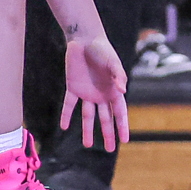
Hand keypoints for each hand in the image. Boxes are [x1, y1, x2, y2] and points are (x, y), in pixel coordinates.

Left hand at [59, 35, 129, 151]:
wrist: (84, 39)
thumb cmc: (102, 49)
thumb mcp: (113, 62)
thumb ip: (118, 76)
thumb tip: (123, 91)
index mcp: (113, 90)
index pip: (119, 113)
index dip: (122, 126)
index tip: (125, 140)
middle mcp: (101, 94)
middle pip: (105, 118)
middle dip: (108, 134)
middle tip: (111, 150)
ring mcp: (87, 93)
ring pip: (88, 116)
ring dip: (88, 130)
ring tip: (88, 145)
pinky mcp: (73, 88)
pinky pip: (69, 105)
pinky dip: (67, 115)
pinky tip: (65, 127)